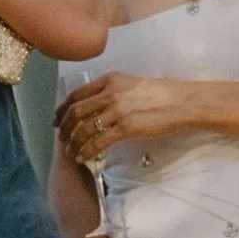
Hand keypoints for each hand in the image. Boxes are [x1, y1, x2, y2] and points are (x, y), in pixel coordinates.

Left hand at [55, 73, 189, 162]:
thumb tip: (97, 105)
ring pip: (84, 128)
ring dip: (74, 142)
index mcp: (109, 80)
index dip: (62, 108)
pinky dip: (87, 151)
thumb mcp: (132, 84)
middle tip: (61, 138)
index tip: (57, 119)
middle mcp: (109, 93)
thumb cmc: (161, 94)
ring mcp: (117, 111)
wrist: (182, 102)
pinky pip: (98, 142)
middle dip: (65, 127)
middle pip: (76, 111)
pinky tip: (83, 157)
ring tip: (71, 151)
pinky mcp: (126, 128)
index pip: (77, 94)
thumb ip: (112, 91)